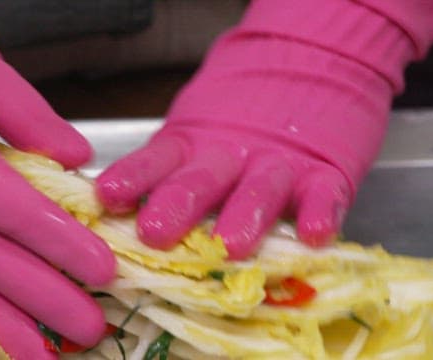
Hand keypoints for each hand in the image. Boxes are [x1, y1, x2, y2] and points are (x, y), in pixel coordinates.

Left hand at [97, 28, 392, 258]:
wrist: (311, 60)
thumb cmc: (245, 112)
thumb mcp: (198, 129)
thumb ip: (167, 166)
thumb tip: (116, 208)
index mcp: (196, 144)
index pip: (158, 160)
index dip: (134, 177)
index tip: (108, 195)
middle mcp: (232, 154)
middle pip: (202, 180)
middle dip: (178, 205)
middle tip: (156, 231)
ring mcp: (279, 162)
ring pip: (260, 189)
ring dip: (246, 215)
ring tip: (232, 243)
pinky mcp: (324, 171)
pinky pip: (324, 194)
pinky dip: (321, 212)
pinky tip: (315, 234)